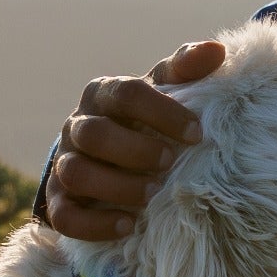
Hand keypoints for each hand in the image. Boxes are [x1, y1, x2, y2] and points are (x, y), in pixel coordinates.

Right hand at [44, 40, 225, 241]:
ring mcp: (63, 164)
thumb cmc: (144, 119)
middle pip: (94, 134)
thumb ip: (185, 70)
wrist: (108, 156)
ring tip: (152, 196)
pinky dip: (95, 224)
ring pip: (76, 173)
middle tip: (170, 164)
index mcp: (103, 94)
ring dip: (117, 187)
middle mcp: (77, 126)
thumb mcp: (163, 92)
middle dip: (135, 150)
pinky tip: (128, 226)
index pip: (126, 94)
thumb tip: (217, 50)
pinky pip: (64, 216)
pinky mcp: (59, 201)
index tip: (197, 133)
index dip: (162, 112)